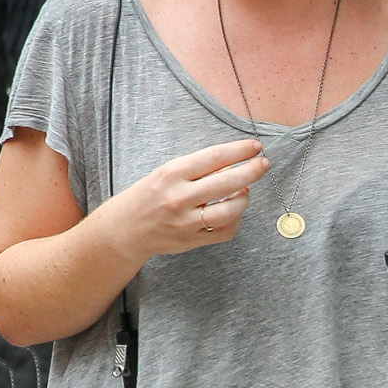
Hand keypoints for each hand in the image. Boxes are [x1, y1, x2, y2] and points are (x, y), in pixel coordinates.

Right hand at [108, 138, 269, 261]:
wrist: (124, 229)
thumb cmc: (148, 195)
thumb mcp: (166, 173)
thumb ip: (197, 169)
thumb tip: (234, 163)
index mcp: (171, 174)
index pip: (215, 158)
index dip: (239, 151)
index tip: (255, 147)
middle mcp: (179, 197)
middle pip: (228, 182)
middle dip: (252, 171)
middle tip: (263, 165)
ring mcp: (186, 222)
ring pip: (231, 210)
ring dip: (244, 198)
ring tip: (244, 191)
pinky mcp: (192, 240)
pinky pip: (225, 231)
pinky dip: (235, 220)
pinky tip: (233, 211)